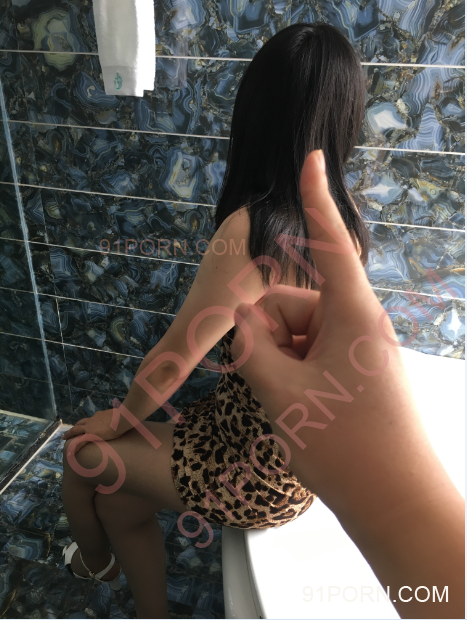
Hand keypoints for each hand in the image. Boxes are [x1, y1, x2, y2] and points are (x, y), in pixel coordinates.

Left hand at [61, 408, 131, 453]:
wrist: (123, 418)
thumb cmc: (126, 417)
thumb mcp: (122, 416)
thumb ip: (122, 419)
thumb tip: (129, 420)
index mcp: (101, 415)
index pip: (92, 419)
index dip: (88, 422)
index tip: (86, 425)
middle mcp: (94, 419)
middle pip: (81, 423)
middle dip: (75, 427)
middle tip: (70, 431)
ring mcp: (91, 426)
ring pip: (76, 430)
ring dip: (70, 434)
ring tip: (64, 438)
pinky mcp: (91, 435)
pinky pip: (79, 442)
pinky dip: (74, 447)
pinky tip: (70, 453)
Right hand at [231, 149, 448, 516]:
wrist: (395, 505)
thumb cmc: (344, 448)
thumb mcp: (282, 392)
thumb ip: (251, 347)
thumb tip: (239, 321)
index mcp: (351, 315)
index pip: (330, 244)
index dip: (315, 200)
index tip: (313, 159)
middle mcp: (358, 324)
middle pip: (294, 305)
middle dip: (265, 334)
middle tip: (254, 378)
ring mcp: (359, 351)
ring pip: (299, 334)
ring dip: (277, 360)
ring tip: (279, 402)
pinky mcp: (356, 373)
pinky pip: (312, 355)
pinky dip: (292, 373)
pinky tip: (291, 406)